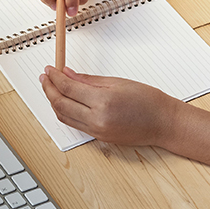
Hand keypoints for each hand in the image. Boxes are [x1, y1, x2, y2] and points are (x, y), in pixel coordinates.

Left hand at [40, 66, 180, 146]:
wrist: (164, 123)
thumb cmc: (147, 100)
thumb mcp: (117, 82)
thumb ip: (88, 80)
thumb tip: (67, 74)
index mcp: (103, 102)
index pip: (68, 88)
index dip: (55, 78)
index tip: (49, 70)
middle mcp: (98, 120)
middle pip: (61, 104)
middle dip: (49, 90)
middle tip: (45, 77)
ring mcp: (97, 131)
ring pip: (64, 117)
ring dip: (54, 102)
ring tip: (51, 88)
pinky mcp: (99, 138)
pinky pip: (75, 125)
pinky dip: (65, 113)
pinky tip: (64, 102)